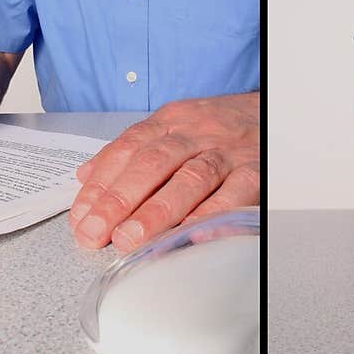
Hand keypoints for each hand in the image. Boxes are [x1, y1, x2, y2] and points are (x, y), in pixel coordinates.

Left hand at [69, 92, 259, 251]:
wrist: (271, 113)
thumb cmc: (217, 127)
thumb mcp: (173, 125)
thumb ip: (129, 150)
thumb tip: (85, 177)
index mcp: (172, 121)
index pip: (130, 148)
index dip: (102, 183)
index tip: (82, 217)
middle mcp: (198, 133)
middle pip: (155, 162)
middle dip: (121, 200)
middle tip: (97, 233)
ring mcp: (227, 153)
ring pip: (191, 178)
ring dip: (158, 212)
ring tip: (130, 239)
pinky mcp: (255, 173)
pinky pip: (234, 195)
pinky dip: (211, 216)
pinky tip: (189, 237)